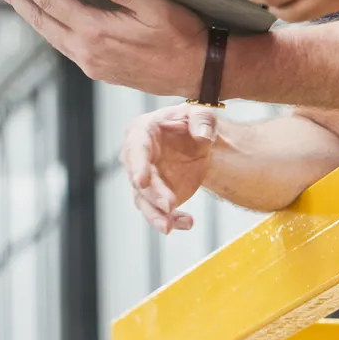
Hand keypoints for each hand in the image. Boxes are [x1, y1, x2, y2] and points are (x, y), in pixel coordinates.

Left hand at [0, 0, 205, 97]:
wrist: (197, 71)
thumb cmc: (182, 36)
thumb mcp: (160, 7)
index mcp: (97, 32)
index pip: (51, 1)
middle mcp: (87, 51)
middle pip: (40, 20)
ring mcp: (91, 63)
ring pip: (49, 35)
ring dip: (29, 14)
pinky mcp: (98, 70)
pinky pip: (63, 45)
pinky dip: (48, 28)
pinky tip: (47, 19)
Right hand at [120, 104, 218, 233]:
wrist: (200, 141)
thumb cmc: (194, 122)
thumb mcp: (201, 113)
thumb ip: (202, 120)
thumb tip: (202, 135)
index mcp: (141, 132)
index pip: (136, 149)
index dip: (137, 165)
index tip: (141, 181)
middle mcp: (137, 158)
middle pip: (138, 180)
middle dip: (152, 195)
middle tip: (168, 206)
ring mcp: (145, 180)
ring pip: (143, 202)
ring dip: (155, 215)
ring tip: (169, 226)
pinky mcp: (157, 196)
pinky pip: (160, 212)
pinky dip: (173, 220)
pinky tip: (187, 222)